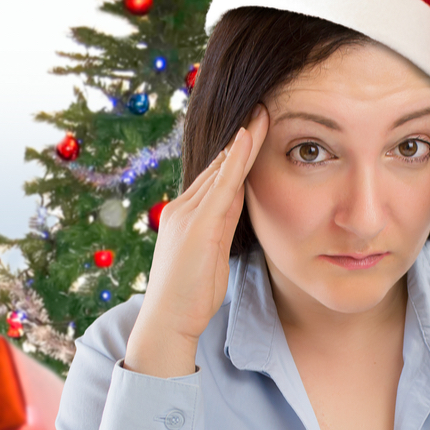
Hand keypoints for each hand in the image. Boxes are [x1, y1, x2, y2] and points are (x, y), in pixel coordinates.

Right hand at [124, 103, 269, 375]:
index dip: (236, 154)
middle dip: (241, 138)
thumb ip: (221, 230)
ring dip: (242, 141)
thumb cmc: (190, 296)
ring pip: (220, 170)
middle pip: (218, 167)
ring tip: (261, 114)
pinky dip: (235, 160)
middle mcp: (183, 208)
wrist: (167, 320)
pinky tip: (247, 139)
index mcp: (187, 216)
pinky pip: (221, 186)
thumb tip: (236, 209)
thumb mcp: (211, 257)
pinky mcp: (197, 225)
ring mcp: (188, 215)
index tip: (253, 131)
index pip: (216, 178)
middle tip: (262, 108)